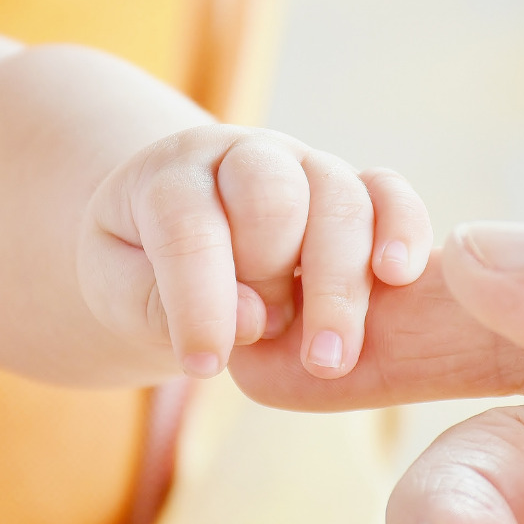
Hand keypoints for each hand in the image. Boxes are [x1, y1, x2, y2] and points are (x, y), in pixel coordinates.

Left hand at [78, 125, 430, 378]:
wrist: (176, 235)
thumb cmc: (145, 269)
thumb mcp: (122, 291)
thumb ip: (164, 306)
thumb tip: (252, 319)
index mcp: (172, 176)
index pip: (188, 228)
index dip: (198, 301)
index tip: (204, 365)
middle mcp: (245, 157)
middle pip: (274, 199)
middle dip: (274, 278)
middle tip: (265, 341)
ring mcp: (306, 167)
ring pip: (339, 200)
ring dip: (339, 285)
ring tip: (329, 359)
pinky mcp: (354, 188)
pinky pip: (390, 192)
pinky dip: (402, 228)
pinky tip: (397, 275)